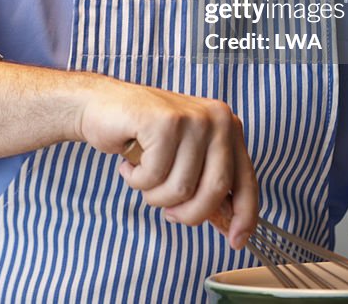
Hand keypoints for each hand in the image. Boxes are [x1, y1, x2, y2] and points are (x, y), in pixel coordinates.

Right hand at [74, 78, 258, 249]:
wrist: (100, 105)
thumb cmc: (142, 134)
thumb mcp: (185, 156)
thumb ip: (208, 182)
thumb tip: (230, 224)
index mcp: (228, 127)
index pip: (246, 181)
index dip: (244, 216)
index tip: (236, 241)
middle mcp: (216, 118)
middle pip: (215, 190)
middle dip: (189, 212)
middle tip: (168, 211)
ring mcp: (191, 118)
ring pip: (181, 188)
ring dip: (155, 195)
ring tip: (142, 176)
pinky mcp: (164, 122)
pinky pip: (154, 176)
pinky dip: (137, 180)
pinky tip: (129, 164)